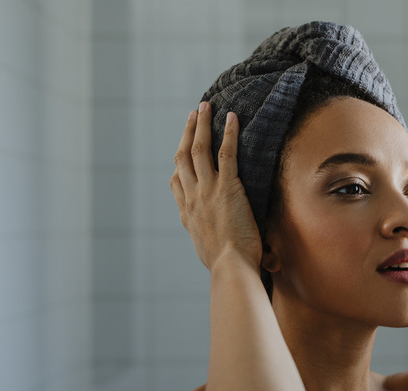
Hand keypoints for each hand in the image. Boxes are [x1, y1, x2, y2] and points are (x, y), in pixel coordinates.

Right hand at [170, 102, 260, 272]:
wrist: (230, 266)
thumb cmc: (226, 265)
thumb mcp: (209, 252)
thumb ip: (210, 240)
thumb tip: (217, 244)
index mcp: (187, 213)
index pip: (176, 182)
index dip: (179, 163)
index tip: (182, 150)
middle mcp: (192, 197)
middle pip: (184, 157)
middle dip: (188, 132)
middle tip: (193, 114)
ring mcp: (208, 190)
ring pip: (200, 149)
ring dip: (202, 125)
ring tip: (206, 106)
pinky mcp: (227, 187)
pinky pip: (226, 153)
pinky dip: (228, 133)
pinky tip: (231, 117)